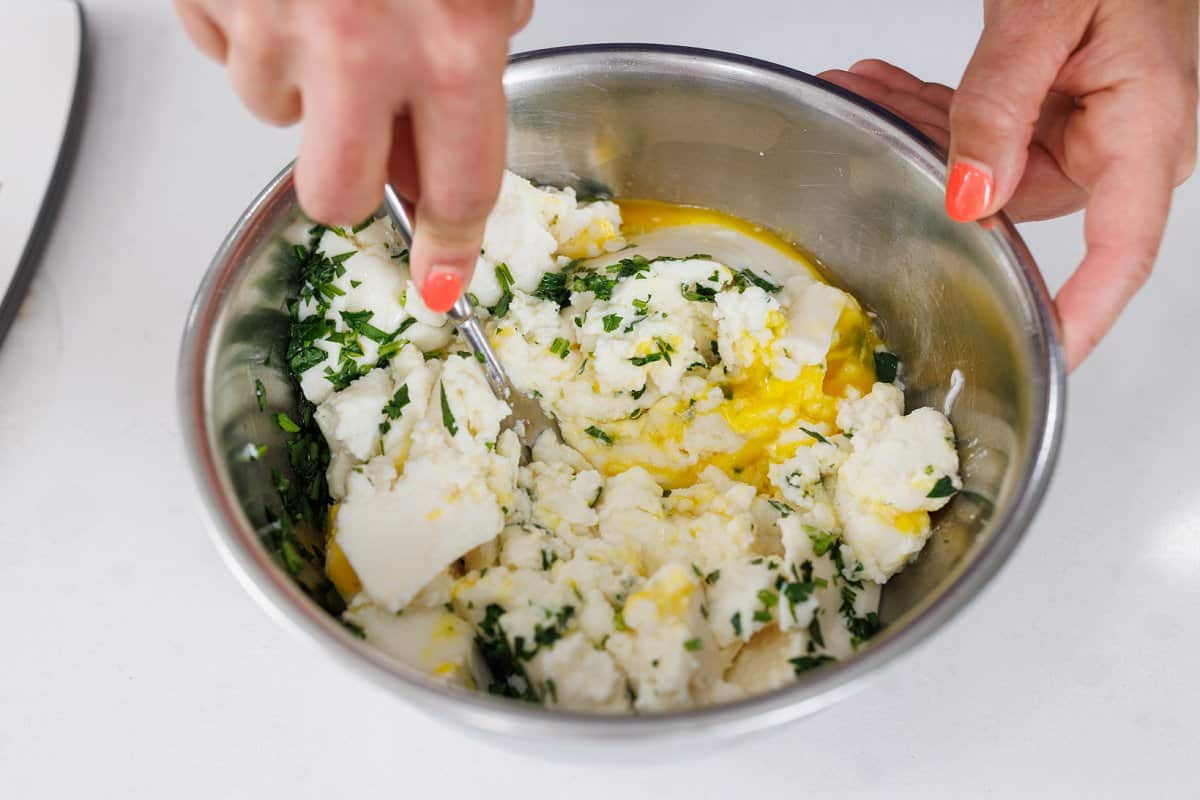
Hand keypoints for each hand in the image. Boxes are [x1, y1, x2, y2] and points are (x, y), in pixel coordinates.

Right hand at [175, 0, 533, 311]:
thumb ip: (477, 49)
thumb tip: (445, 135)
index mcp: (453, 41)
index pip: (461, 187)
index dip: (449, 247)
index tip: (440, 282)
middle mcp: (362, 46)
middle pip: (336, 195)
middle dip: (347, 178)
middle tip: (357, 131)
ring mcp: (274, 22)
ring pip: (271, 112)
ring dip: (296, 76)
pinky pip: (224, 49)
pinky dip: (248, 25)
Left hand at [820, 0, 1197, 369]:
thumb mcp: (1051, 13)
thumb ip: (1002, 103)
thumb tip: (969, 194)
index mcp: (1142, 134)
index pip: (1119, 256)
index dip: (1077, 316)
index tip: (1035, 354)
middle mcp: (1118, 145)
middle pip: (1013, 205)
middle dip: (929, 173)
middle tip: (866, 120)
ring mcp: (1085, 132)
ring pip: (983, 169)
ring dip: (917, 129)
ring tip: (860, 89)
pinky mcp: (1055, 115)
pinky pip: (987, 132)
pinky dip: (933, 110)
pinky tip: (882, 86)